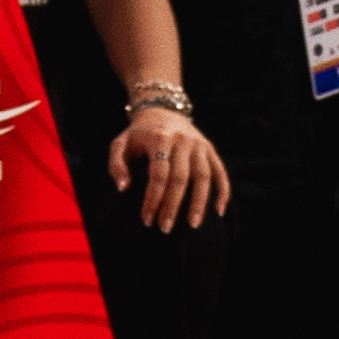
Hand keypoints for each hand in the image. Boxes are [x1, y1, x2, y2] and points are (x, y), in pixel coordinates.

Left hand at [107, 100, 229, 230]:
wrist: (161, 110)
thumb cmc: (138, 134)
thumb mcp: (120, 143)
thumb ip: (116, 164)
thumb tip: (124, 188)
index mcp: (160, 138)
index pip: (159, 173)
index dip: (153, 198)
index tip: (146, 220)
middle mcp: (182, 140)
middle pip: (181, 177)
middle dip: (173, 205)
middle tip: (165, 228)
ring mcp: (199, 144)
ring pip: (204, 175)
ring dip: (200, 202)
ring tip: (193, 225)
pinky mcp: (209, 148)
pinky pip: (220, 170)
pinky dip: (222, 190)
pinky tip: (218, 210)